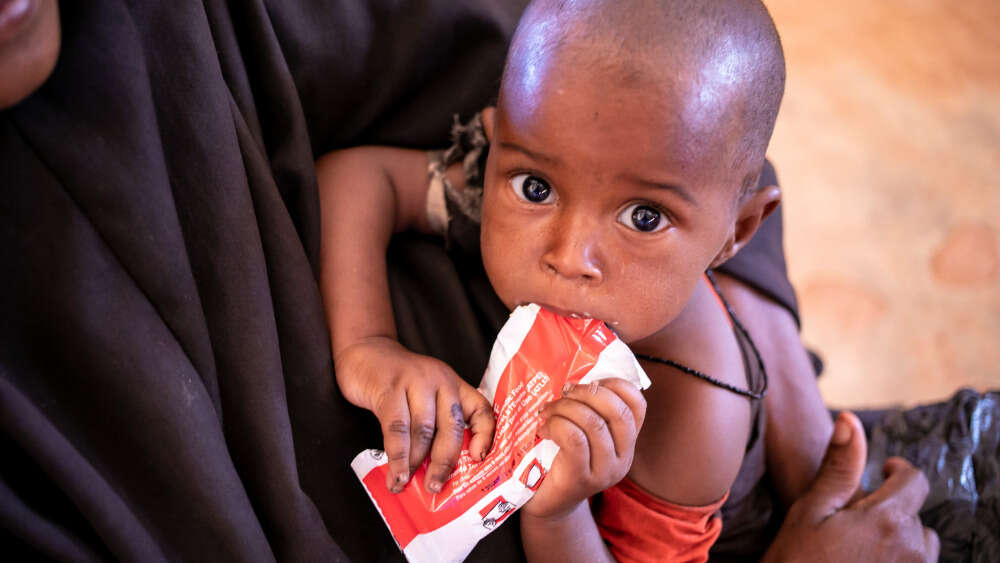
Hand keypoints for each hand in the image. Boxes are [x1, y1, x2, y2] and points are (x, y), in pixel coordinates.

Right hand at [334, 336, 494, 493]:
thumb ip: (434, 423)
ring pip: (423, 431)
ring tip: (406, 484)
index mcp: (454, 385)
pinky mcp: (390, 388)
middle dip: (444, 462)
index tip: (479, 460)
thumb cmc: (397, 383)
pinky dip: (397, 456)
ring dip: (415, 463)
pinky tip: (395, 473)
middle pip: (451, 426)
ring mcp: (415, 381)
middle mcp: (440, 381)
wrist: (365, 352)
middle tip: (435, 487)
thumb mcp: (425, 395)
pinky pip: (396, 428)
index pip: (481, 410)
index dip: (486, 436)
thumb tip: (435, 471)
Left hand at [522, 379, 646, 520]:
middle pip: (617, 410)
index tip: (588, 381)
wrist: (544, 501)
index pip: (637, 403)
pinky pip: (574, 439)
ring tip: (547, 412)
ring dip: (565, 408)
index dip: (614, 383)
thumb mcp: (581, 431)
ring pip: (593, 423)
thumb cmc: (558, 457)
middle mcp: (623, 457)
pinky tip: (544, 428)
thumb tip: (576, 373)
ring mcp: (605, 471)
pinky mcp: (581, 480)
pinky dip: (556, 425)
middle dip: (587, 392)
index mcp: (627, 441)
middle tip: (563, 393)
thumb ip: (588, 408)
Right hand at [763, 411, 938, 562]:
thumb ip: (837, 467)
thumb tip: (849, 420)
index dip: (896, 471)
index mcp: (886, 519)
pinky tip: (861, 562)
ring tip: (857, 547)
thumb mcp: (810, 512)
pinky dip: (895, 560)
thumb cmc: (796, 562)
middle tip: (851, 521)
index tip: (881, 472)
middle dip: (889, 511)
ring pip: (918, 545)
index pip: (914, 480)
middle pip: (914, 516)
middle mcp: (910, 548)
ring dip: (896, 539)